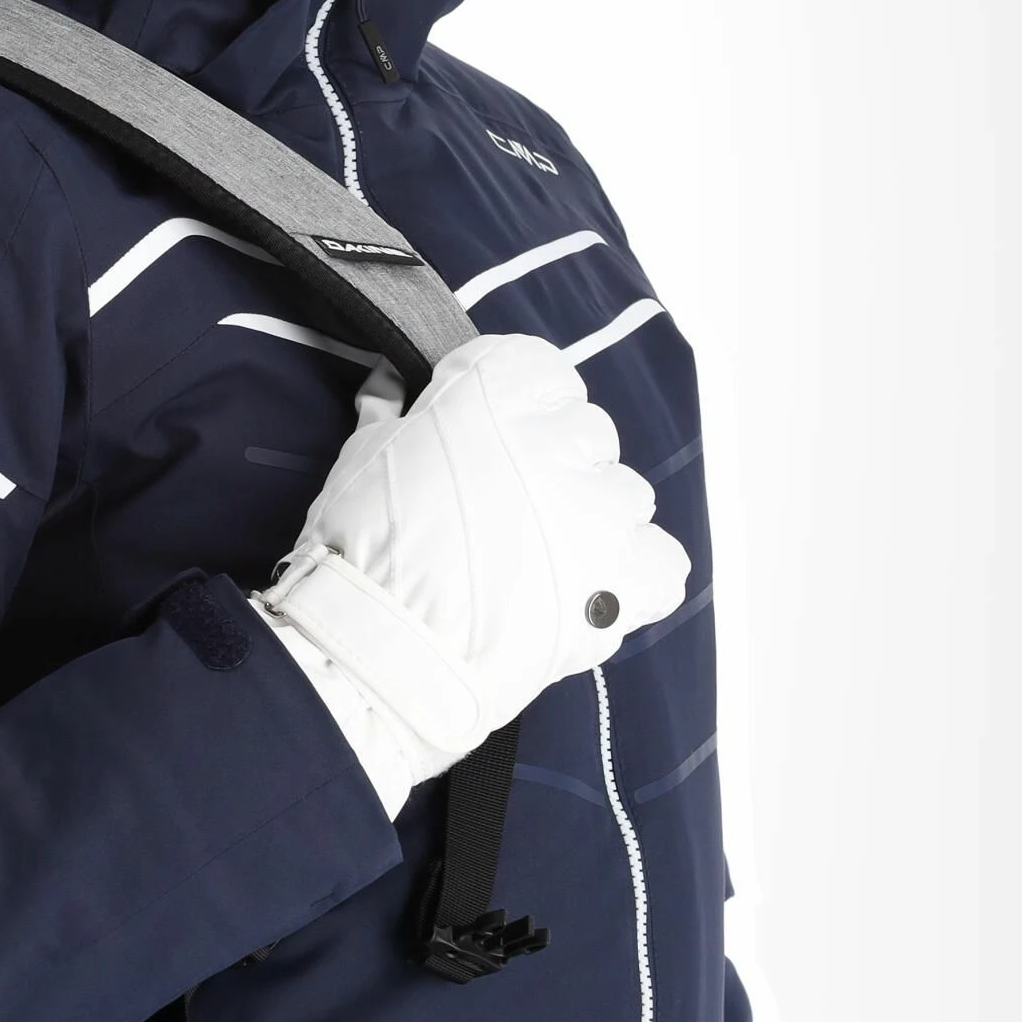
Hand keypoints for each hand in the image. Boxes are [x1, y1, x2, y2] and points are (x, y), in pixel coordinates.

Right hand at [251, 333, 691, 812]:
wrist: (380, 651)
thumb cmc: (359, 547)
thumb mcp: (359, 459)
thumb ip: (391, 417)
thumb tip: (388, 389)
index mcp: (492, 395)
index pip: (540, 370)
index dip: (515, 405)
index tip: (486, 436)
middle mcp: (557, 442)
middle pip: (587, 432)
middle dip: (554, 464)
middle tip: (507, 509)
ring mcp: (599, 514)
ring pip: (625, 496)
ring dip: (592, 521)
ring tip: (541, 563)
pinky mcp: (623, 584)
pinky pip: (662, 563)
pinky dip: (631, 577)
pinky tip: (586, 593)